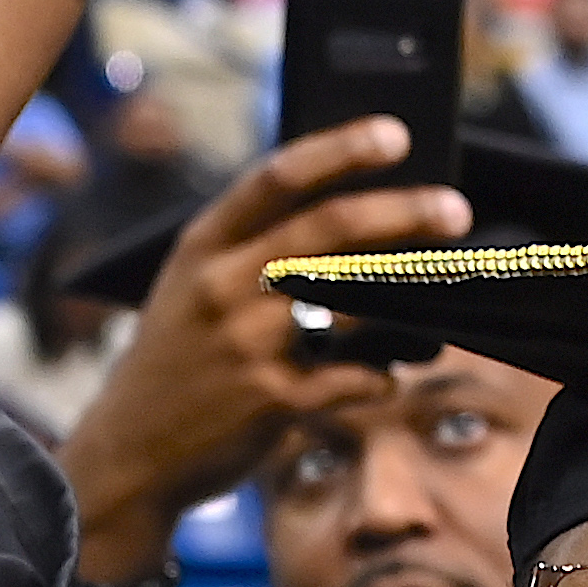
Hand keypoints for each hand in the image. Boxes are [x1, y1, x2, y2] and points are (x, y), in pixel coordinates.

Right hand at [57, 119, 475, 582]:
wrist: (130, 452)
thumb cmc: (179, 362)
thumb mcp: (192, 288)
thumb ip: (252, 251)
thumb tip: (351, 221)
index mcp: (204, 244)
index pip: (277, 178)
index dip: (341, 151)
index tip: (394, 134)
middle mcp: (223, 284)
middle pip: (329, 230)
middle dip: (403, 213)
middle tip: (457, 208)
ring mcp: (247, 343)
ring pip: (349, 302)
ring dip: (408, 297)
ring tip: (445, 290)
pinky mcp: (271, 401)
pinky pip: (352, 379)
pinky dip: (380, 377)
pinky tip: (389, 376)